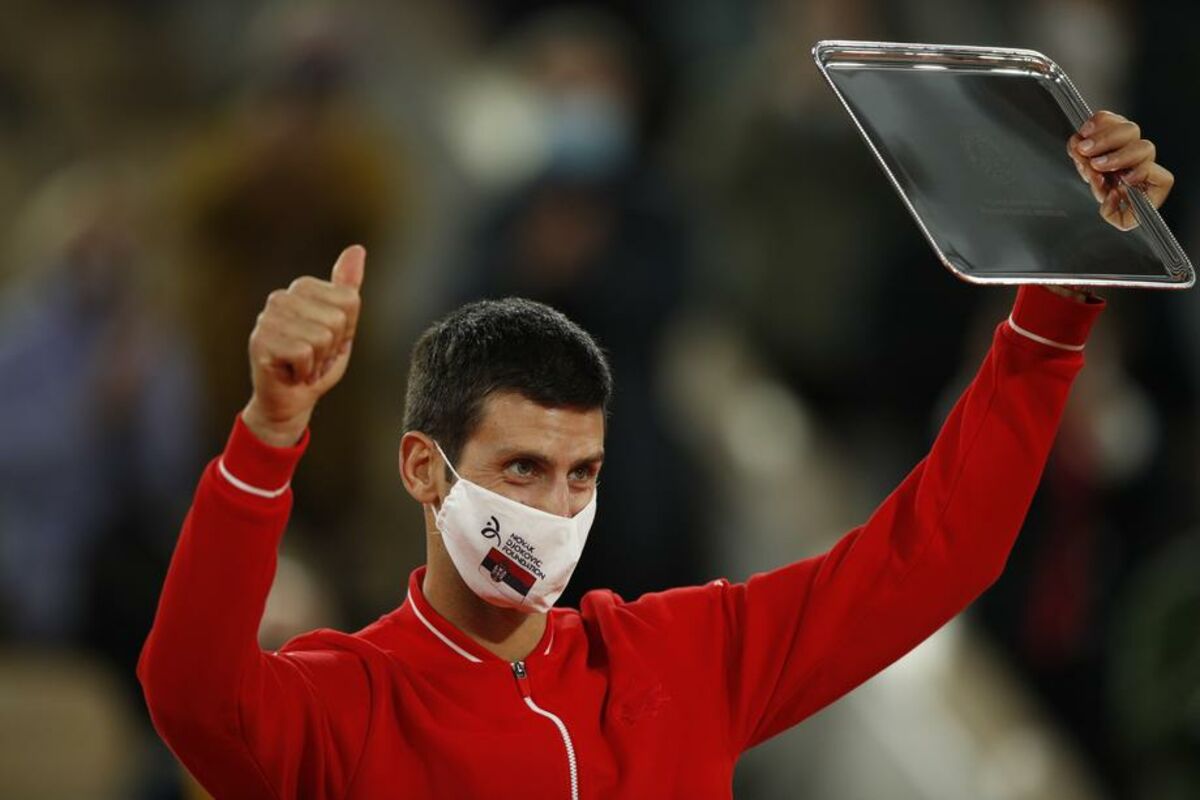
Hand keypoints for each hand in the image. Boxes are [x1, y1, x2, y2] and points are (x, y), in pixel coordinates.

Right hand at [242, 245, 365, 446]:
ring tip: (303, 365)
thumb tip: (357, 249)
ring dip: (318, 361)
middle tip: (315, 357)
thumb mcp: (342, 325)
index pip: (349, 301)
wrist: (290, 399)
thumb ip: (347, 289)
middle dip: (333, 347)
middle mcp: (281, 297)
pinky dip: (306, 371)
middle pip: (337, 319)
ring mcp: (267, 318)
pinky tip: (292, 373)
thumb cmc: (317, 362)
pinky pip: (304, 353)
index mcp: (302, 288)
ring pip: (321, 337)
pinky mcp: (260, 342)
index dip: (346, 330)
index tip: (329, 342)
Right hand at [1068, 110, 1173, 231]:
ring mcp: (1127, 143)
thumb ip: (1115, 214)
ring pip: (1127, 130)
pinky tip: (1083, 135)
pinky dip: (1095, 124)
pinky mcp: (1111, 129)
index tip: (1126, 180)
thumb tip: (1112, 195)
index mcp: (1148, 184)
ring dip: (1102, 139)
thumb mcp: (1116, 218)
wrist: (1091, 190)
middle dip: (1117, 157)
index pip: (1162, 177)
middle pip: (1143, 149)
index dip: (1145, 173)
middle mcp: (1141, 161)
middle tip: (1095, 164)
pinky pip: (1108, 119)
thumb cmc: (1110, 201)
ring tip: (1082, 150)